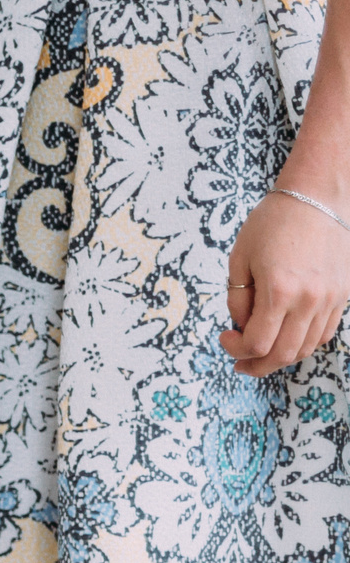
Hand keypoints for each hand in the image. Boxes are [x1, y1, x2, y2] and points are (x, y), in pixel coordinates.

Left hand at [223, 188, 349, 376]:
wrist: (319, 197)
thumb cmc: (273, 222)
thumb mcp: (240, 259)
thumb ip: (238, 300)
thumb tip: (241, 327)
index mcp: (279, 291)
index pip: (256, 343)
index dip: (235, 350)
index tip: (225, 338)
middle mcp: (309, 300)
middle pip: (283, 355)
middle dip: (257, 365)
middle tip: (240, 363)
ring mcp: (331, 299)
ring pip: (307, 348)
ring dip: (281, 358)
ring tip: (262, 353)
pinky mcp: (343, 294)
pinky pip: (325, 332)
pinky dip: (305, 343)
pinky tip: (287, 337)